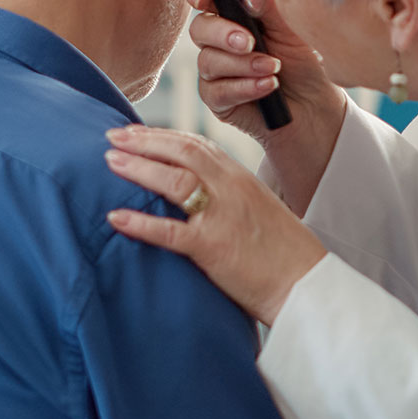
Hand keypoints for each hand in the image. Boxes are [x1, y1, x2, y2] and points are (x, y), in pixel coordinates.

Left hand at [105, 126, 327, 325]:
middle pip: (181, 151)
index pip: (197, 144)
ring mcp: (222, 216)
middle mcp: (232, 189)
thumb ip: (230, 197)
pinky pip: (169, 231)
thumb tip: (198, 196)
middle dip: (143, 141)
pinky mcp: (213, 247)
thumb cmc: (284, 254)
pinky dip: (140, 222)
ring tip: (110, 162)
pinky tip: (116, 217)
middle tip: (111, 136)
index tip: (135, 133)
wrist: (308, 285)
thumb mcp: (259, 211)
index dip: (162, 135)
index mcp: (241, 178)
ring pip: (174, 181)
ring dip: (137, 168)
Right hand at [186, 0, 346, 212]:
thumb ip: (268, 4)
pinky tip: (268, 86)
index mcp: (235, 16)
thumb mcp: (291, 27)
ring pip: (208, 62)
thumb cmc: (304, 62)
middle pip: (199, 29)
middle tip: (250, 42)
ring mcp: (216, 71)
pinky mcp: (218, 100)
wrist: (316, 105)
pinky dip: (244, 87)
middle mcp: (219, 41)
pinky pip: (216, 91)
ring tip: (273, 69)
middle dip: (223, 34)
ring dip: (243, 65)